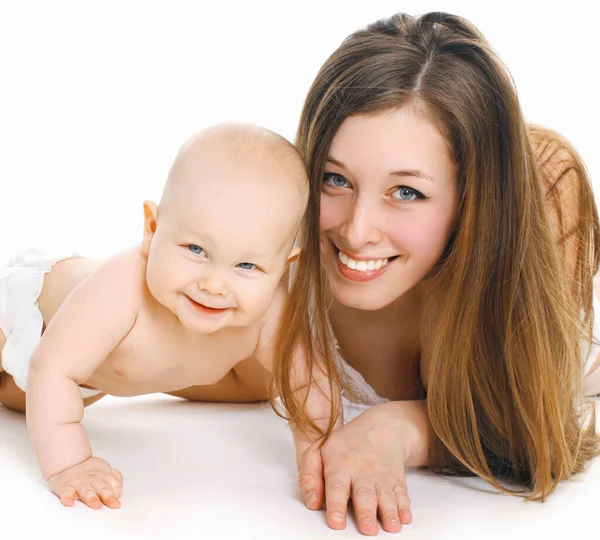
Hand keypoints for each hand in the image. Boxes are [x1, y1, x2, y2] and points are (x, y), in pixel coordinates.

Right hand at [47, 456, 122, 508]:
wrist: (69, 463)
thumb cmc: (90, 472)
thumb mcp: (105, 471)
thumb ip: (115, 479)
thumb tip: (119, 491)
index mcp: (104, 476)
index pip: (114, 484)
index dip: (117, 491)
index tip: (118, 503)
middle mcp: (93, 480)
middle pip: (102, 488)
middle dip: (109, 496)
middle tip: (114, 504)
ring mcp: (79, 483)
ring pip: (86, 491)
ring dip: (92, 498)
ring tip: (96, 505)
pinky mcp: (66, 487)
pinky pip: (66, 493)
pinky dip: (67, 498)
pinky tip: (69, 503)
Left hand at [298, 402, 423, 534]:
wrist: (381, 427)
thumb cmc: (346, 444)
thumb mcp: (319, 450)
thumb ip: (309, 475)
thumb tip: (312, 502)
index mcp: (340, 465)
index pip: (337, 488)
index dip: (336, 506)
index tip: (337, 524)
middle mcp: (362, 472)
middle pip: (364, 495)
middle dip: (367, 514)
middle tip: (368, 530)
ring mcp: (382, 476)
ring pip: (385, 496)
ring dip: (389, 512)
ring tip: (391, 527)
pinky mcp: (397, 481)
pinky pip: (402, 494)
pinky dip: (405, 506)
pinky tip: (405, 517)